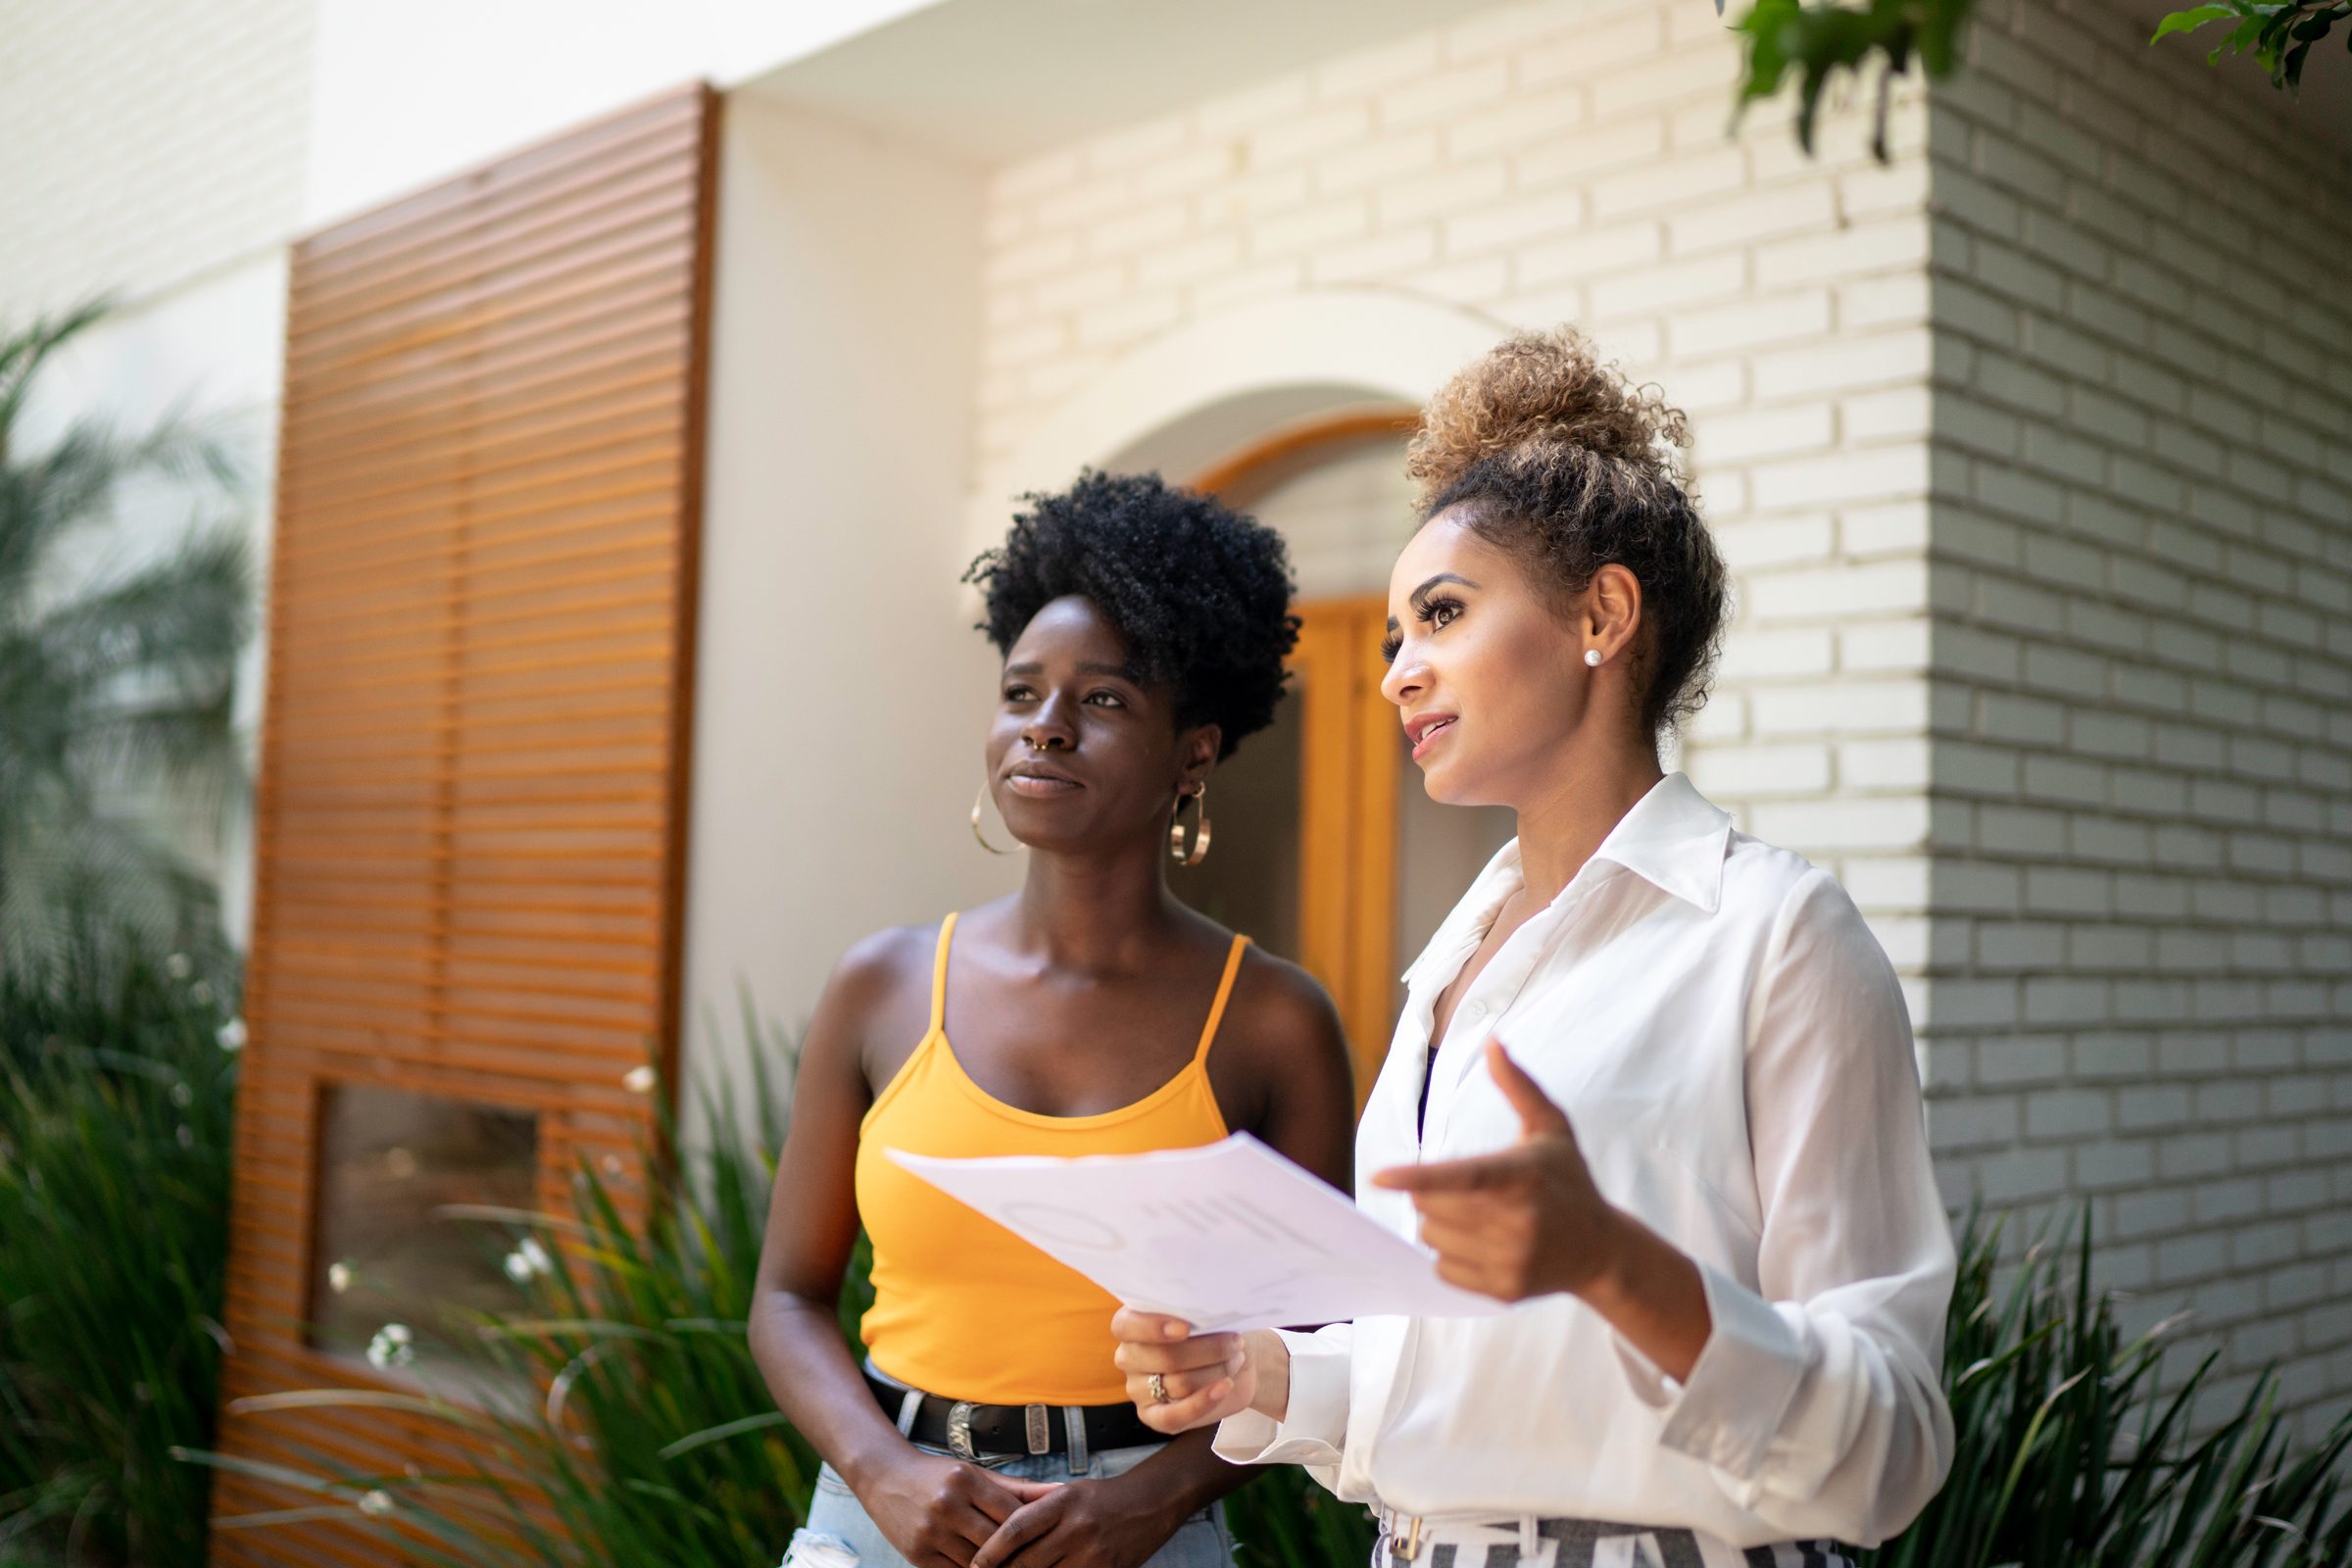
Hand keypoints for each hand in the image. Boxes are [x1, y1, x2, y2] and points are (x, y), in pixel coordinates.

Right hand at [857, 1450, 1060, 1567]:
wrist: (884, 1476)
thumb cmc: (937, 1475)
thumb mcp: (976, 1473)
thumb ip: (1020, 1487)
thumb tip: (1062, 1491)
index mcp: (964, 1479)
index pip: (1010, 1513)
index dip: (1031, 1529)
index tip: (1047, 1537)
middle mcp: (946, 1505)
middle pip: (996, 1540)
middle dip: (1017, 1552)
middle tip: (1038, 1559)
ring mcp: (930, 1532)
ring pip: (977, 1562)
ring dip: (996, 1567)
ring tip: (1014, 1564)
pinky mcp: (917, 1555)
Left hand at [969, 1472, 1180, 1567]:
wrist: (1151, 1503)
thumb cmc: (1101, 1498)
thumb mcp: (1066, 1493)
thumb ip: (1035, 1512)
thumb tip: (995, 1537)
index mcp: (1062, 1502)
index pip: (1015, 1530)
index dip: (990, 1552)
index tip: (974, 1565)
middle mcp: (1076, 1528)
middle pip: (1026, 1562)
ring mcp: (1093, 1554)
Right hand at [1109, 1308, 1258, 1432]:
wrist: (1237, 1357)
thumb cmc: (1216, 1328)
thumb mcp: (1205, 1313)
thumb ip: (1193, 1313)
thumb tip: (1201, 1318)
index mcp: (1131, 1324)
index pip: (1126, 1326)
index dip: (1153, 1327)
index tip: (1186, 1328)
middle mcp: (1129, 1357)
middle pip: (1164, 1357)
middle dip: (1208, 1349)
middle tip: (1234, 1341)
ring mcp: (1138, 1389)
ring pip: (1179, 1384)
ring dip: (1216, 1370)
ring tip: (1235, 1359)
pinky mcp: (1154, 1416)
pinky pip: (1174, 1416)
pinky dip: (1203, 1402)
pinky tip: (1224, 1387)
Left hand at [1370, 1039, 1623, 1301]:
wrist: (1601, 1249)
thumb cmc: (1568, 1180)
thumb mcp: (1550, 1128)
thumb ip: (1518, 1085)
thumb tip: (1493, 1042)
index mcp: (1522, 1176)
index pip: (1461, 1176)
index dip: (1417, 1177)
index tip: (1380, 1176)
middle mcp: (1518, 1221)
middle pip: (1432, 1205)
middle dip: (1431, 1192)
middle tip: (1463, 1187)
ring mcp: (1511, 1259)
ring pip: (1432, 1236)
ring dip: (1438, 1222)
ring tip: (1475, 1214)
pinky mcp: (1503, 1289)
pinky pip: (1443, 1269)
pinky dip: (1450, 1254)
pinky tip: (1482, 1242)